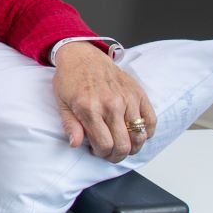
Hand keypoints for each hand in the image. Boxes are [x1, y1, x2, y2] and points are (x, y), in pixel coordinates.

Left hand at [53, 44, 156, 163]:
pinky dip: (147, 133)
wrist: (83, 56)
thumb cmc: (70, 79)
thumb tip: (75, 145)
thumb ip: (70, 126)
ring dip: (133, 147)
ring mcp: (127, 99)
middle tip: (111, 153)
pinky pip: (151, 120)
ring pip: (139, 136)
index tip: (97, 151)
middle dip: (117, 155)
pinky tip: (136, 134)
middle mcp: (111, 105)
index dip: (101, 154)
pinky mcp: (138, 93)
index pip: (104, 145)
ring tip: (123, 145)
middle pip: (124, 144)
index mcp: (90, 108)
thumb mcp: (62, 103)